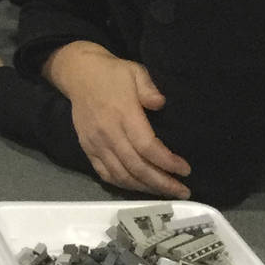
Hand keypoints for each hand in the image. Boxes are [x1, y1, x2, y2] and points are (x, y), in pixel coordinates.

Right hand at [47, 43, 190, 197]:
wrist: (79, 74)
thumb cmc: (113, 73)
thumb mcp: (135, 71)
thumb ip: (149, 88)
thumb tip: (161, 103)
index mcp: (123, 114)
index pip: (147, 146)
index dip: (167, 162)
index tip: (185, 170)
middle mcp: (108, 133)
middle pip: (136, 167)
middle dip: (162, 183)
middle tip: (182, 191)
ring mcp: (96, 143)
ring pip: (121, 175)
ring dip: (145, 188)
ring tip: (165, 192)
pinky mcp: (88, 149)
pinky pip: (106, 174)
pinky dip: (124, 185)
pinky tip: (140, 187)